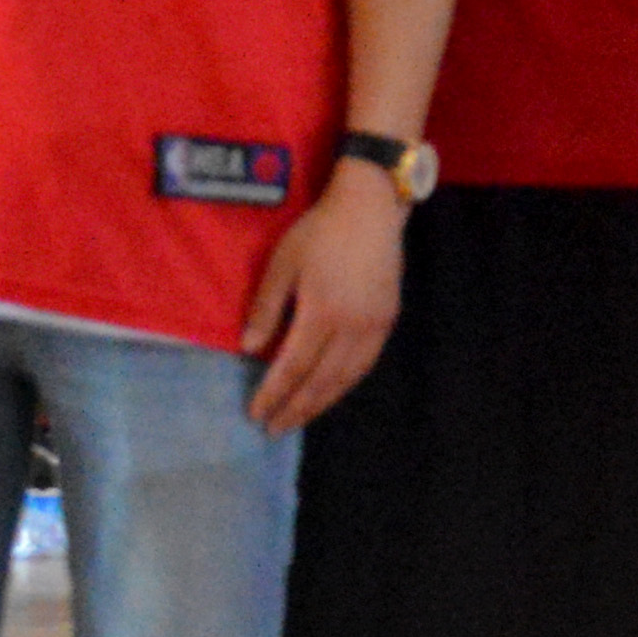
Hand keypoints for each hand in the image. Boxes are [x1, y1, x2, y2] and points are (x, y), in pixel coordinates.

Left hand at [241, 170, 408, 432]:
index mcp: (322, 313)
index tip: (256, 413)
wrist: (371, 209)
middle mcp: (352, 327)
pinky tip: (331, 390)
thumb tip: (250, 348)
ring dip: (321, 402)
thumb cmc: (320, 232)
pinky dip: (345, 384)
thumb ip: (267, 308)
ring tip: (300, 417)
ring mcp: (374, 326)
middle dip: (296, 407)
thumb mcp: (282, 264)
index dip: (274, 392)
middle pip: (322, 380)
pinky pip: (364, 364)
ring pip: (347, 377)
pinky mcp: (387, 321)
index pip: (294, 366)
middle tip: (274, 428)